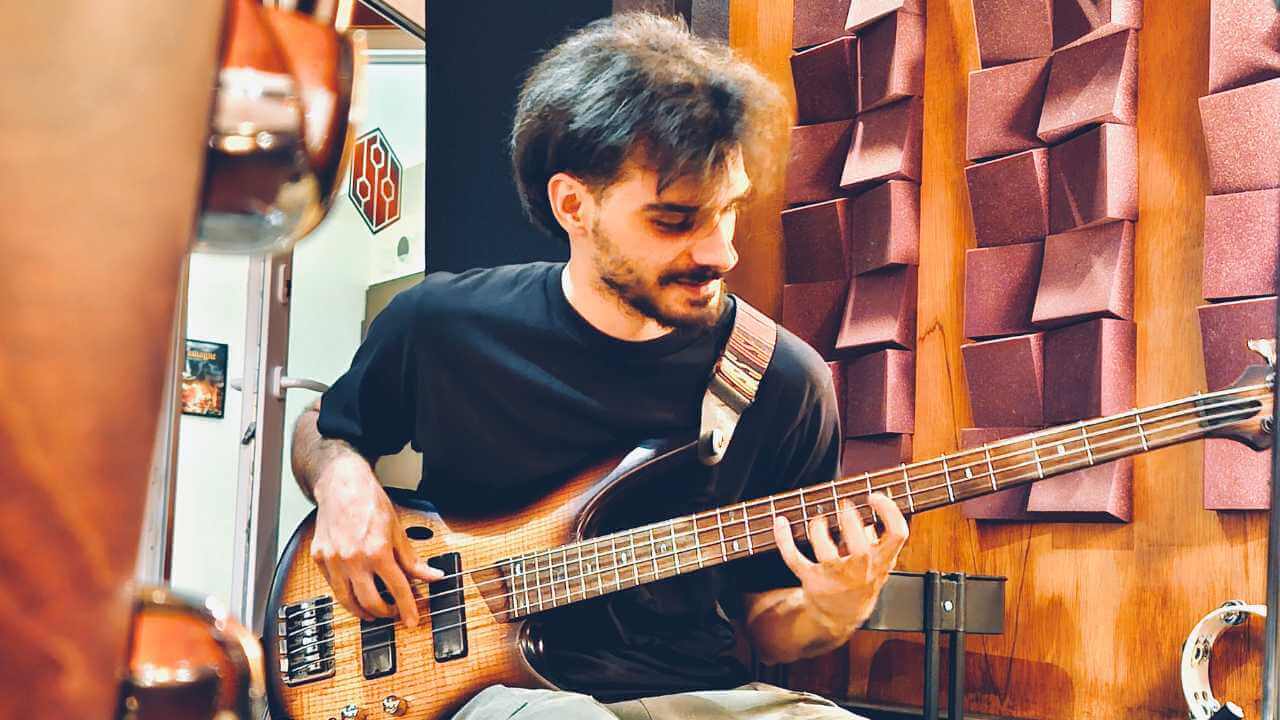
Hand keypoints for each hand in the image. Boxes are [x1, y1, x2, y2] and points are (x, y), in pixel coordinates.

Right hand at [310, 456, 441, 625]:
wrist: (341, 485)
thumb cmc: (370, 502)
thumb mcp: (398, 530)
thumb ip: (412, 560)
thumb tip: (432, 576)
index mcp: (377, 551)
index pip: (397, 589)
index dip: (407, 608)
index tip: (411, 620)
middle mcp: (353, 559)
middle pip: (370, 601)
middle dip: (384, 613)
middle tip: (393, 613)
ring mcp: (333, 560)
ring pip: (346, 600)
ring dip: (362, 611)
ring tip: (373, 612)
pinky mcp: (319, 558)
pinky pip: (332, 586)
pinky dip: (345, 594)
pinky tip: (354, 593)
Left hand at [772, 492, 907, 631]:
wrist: (841, 615)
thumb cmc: (862, 581)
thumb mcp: (879, 562)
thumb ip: (880, 538)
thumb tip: (875, 510)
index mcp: (882, 561)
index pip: (897, 534)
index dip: (888, 511)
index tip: (874, 496)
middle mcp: (861, 571)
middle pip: (860, 547)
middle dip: (850, 521)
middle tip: (843, 505)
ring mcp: (835, 577)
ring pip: (826, 552)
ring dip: (818, 529)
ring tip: (818, 520)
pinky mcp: (812, 580)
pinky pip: (794, 559)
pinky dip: (784, 539)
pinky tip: (780, 522)